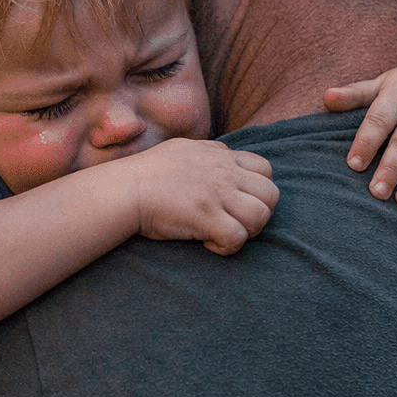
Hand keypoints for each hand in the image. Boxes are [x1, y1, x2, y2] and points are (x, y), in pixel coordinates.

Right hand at [122, 138, 276, 254]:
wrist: (125, 188)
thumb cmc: (146, 172)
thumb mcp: (183, 149)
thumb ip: (208, 152)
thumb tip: (221, 154)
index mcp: (220, 155)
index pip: (265, 168)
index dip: (258, 189)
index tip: (237, 202)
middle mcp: (224, 172)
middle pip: (271, 194)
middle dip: (260, 213)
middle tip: (236, 223)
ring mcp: (216, 193)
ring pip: (261, 216)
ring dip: (248, 231)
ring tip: (224, 233)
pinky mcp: (205, 216)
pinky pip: (237, 237)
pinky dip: (227, 247)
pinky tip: (209, 244)